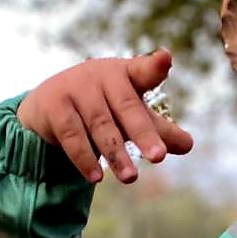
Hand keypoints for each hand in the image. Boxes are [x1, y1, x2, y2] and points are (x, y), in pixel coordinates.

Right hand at [16, 49, 192, 184]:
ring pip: (100, 125)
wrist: (48, 105)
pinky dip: (84, 158)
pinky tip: (97, 178)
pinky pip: (72, 135)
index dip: (154, 66)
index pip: (143, 71)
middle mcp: (102, 76)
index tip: (165, 59)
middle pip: (127, 108)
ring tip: (130, 178)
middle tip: (159, 157)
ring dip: (115, 154)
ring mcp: (76, 87)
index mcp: (126, 75)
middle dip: (143, 133)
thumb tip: (188, 145)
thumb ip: (158, 130)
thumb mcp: (130, 117)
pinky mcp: (54, 105)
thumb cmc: (101, 107)